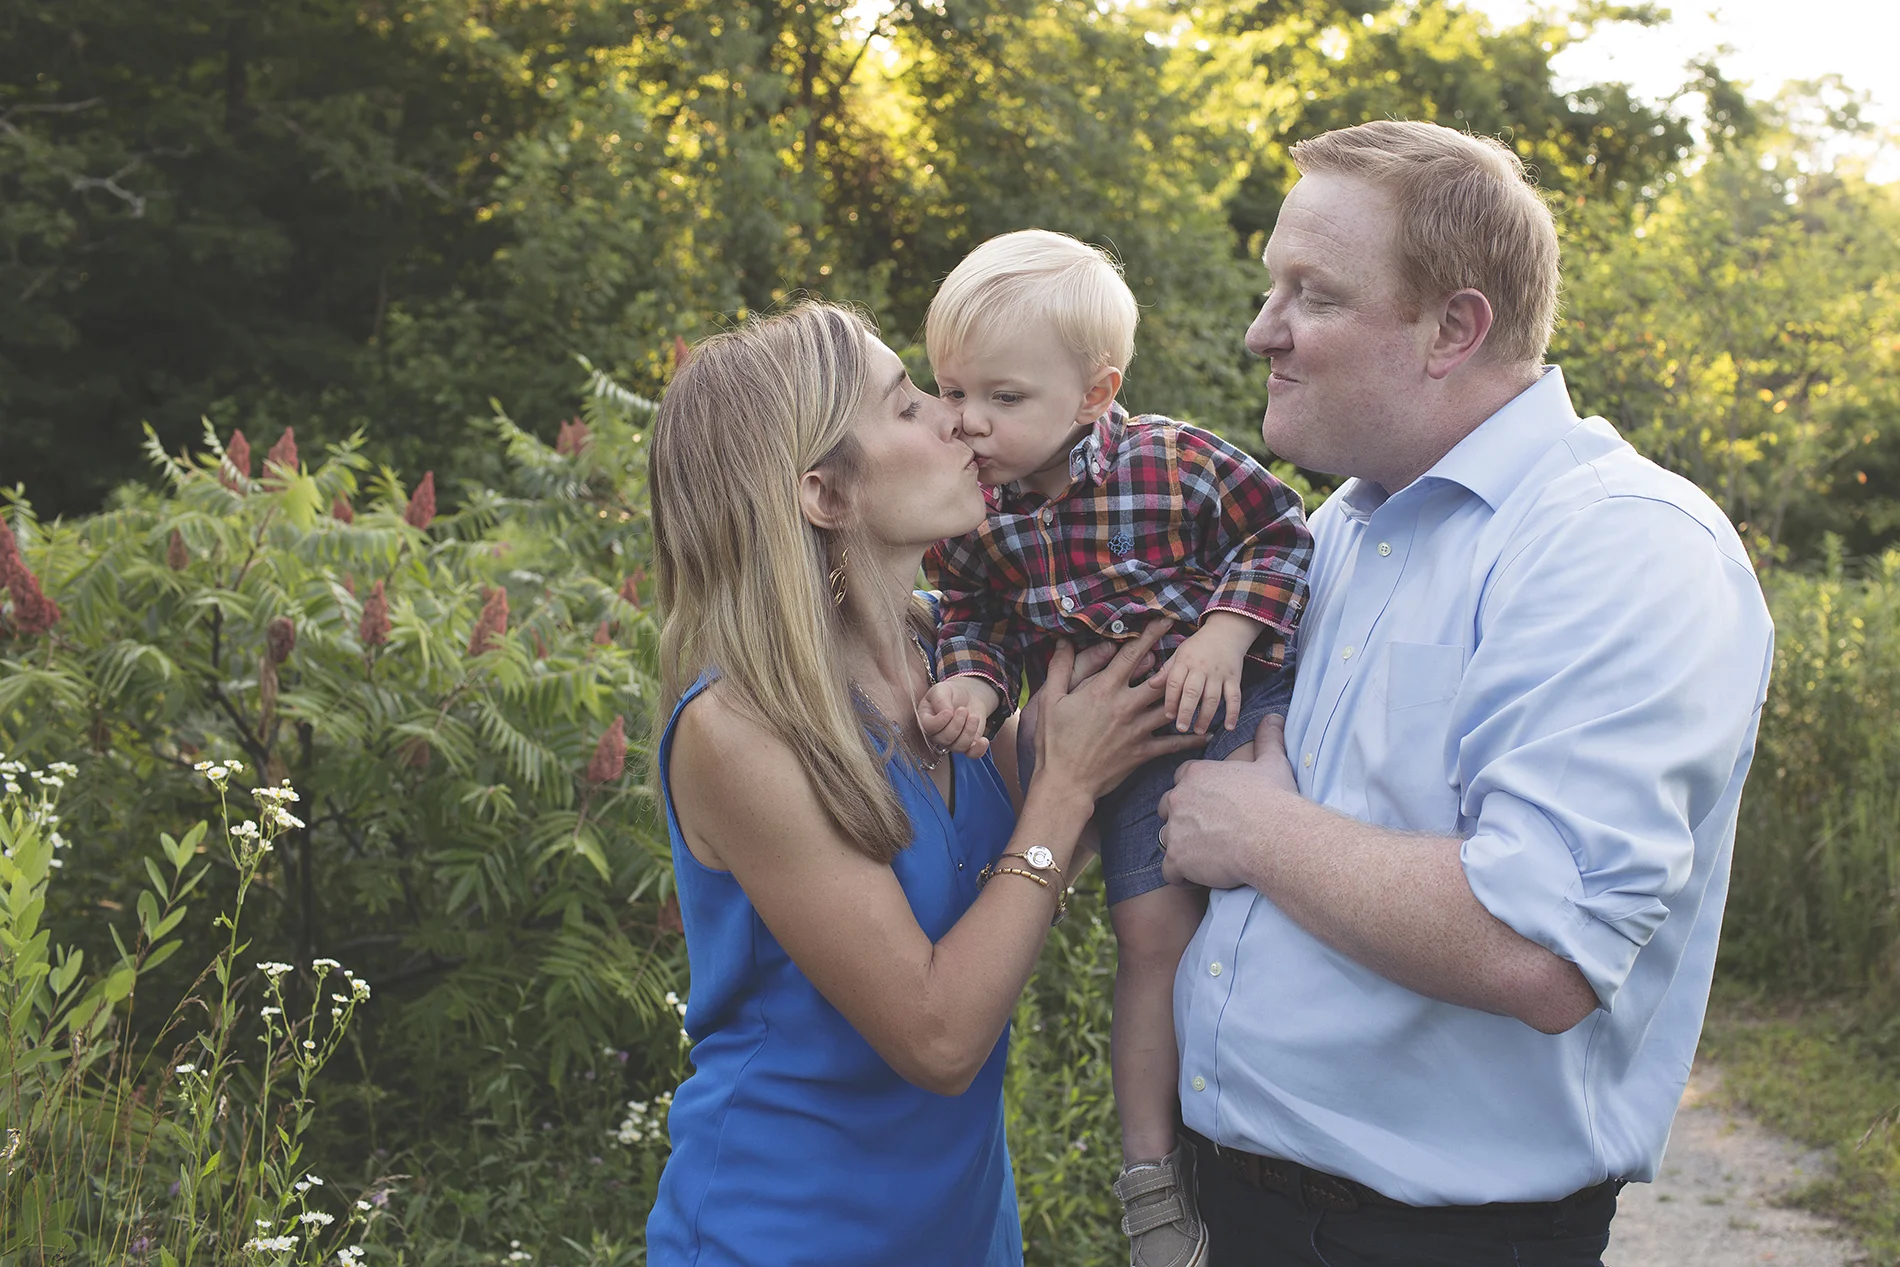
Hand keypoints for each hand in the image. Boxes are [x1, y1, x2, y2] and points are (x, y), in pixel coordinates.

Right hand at [920, 676, 1002, 758]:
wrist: (967, 696)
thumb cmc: (951, 693)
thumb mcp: (942, 689)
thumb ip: (940, 699)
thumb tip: (946, 712)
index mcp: (926, 719)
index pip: (928, 727)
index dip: (940, 722)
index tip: (949, 711)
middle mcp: (937, 734)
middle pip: (944, 739)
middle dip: (957, 724)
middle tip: (963, 709)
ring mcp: (952, 742)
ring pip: (959, 747)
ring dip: (969, 731)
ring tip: (973, 716)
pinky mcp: (967, 745)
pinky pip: (972, 754)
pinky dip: (979, 749)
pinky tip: (983, 740)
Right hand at [1032, 619, 1206, 805]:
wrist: (1066, 782)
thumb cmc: (1054, 742)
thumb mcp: (1050, 701)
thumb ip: (1060, 669)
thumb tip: (1063, 642)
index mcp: (1103, 690)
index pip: (1131, 655)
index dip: (1149, 635)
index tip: (1164, 621)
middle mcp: (1125, 706)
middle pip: (1160, 678)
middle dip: (1177, 662)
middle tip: (1191, 650)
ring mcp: (1137, 729)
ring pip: (1170, 707)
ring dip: (1188, 697)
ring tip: (1204, 687)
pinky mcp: (1142, 751)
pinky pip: (1172, 743)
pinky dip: (1190, 738)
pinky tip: (1206, 734)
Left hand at [1158, 712, 1297, 888]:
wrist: (1274, 836)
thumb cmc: (1275, 799)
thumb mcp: (1272, 762)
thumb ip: (1268, 738)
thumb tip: (1274, 717)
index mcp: (1196, 775)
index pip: (1181, 781)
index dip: (1196, 796)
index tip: (1214, 808)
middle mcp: (1179, 798)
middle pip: (1168, 809)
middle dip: (1182, 820)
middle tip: (1210, 834)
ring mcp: (1175, 829)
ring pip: (1167, 840)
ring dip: (1182, 849)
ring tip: (1208, 857)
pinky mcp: (1177, 859)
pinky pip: (1170, 872)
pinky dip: (1182, 877)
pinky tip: (1201, 877)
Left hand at [1162, 611, 1262, 733]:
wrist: (1226, 632)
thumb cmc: (1198, 647)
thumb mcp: (1179, 653)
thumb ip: (1167, 671)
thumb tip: (1150, 685)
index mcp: (1185, 662)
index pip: (1175, 682)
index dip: (1170, 699)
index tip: (1168, 715)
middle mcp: (1201, 668)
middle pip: (1193, 692)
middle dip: (1186, 711)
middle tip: (1181, 728)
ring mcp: (1219, 674)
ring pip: (1212, 697)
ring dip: (1206, 715)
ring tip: (1199, 730)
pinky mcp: (1234, 678)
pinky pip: (1234, 696)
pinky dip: (1233, 712)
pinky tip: (1229, 727)